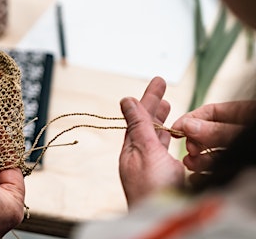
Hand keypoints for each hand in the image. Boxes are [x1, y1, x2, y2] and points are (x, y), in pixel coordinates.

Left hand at [119, 77, 184, 206]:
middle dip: (153, 105)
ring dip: (160, 120)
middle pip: (145, 124)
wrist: (163, 217)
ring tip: (167, 105)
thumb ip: (139, 126)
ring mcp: (150, 167)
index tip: (157, 81)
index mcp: (130, 150)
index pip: (137, 117)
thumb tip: (126, 101)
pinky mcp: (162, 177)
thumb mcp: (145, 151)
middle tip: (161, 86)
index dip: (147, 99)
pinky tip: (171, 136)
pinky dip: (167, 138)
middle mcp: (138, 157)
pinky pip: (162, 151)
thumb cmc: (152, 189)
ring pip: (154, 137)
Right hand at [171, 101, 255, 171]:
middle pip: (209, 135)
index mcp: (244, 115)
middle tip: (189, 150)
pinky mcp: (240, 172)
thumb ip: (219, 130)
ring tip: (190, 164)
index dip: (190, 120)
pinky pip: (221, 172)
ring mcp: (239, 153)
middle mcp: (239, 133)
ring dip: (198, 160)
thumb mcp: (245, 132)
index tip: (175, 129)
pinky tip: (197, 178)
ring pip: (214, 154)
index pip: (210, 112)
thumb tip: (189, 126)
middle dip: (194, 143)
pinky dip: (206, 175)